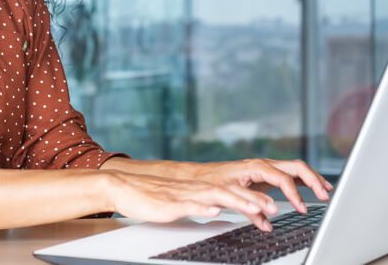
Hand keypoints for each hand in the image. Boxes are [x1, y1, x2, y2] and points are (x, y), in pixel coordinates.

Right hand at [103, 170, 279, 229]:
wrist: (123, 188)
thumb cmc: (150, 198)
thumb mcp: (181, 203)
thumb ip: (199, 205)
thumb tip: (218, 209)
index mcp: (198, 190)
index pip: (231, 192)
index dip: (252, 198)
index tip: (272, 207)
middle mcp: (194, 190)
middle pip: (229, 192)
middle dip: (253, 200)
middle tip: (274, 208)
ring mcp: (182, 196)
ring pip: (214, 196)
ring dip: (237, 201)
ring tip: (256, 208)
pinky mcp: (169, 204)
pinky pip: (188, 204)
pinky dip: (203, 206)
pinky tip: (214, 209)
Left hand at [191, 158, 332, 224]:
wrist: (202, 176)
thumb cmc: (213, 183)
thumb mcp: (230, 195)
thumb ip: (251, 206)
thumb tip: (270, 218)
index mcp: (256, 167)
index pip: (283, 178)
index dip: (294, 194)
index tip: (302, 209)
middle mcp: (263, 164)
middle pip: (295, 167)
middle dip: (312, 180)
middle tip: (324, 196)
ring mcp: (266, 168)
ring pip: (295, 169)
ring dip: (311, 178)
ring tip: (326, 191)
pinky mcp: (265, 175)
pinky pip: (289, 175)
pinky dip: (303, 181)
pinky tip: (312, 189)